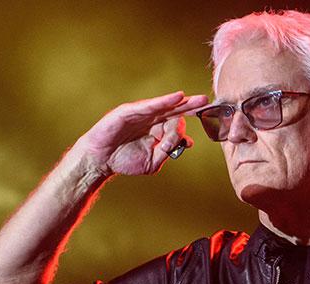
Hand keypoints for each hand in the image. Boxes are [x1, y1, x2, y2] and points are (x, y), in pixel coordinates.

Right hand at [73, 91, 208, 177]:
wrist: (102, 160)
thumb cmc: (125, 159)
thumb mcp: (153, 160)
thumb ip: (168, 150)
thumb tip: (188, 142)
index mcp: (157, 129)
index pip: (178, 121)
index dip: (191, 120)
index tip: (206, 121)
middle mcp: (151, 118)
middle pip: (175, 110)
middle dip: (192, 106)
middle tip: (207, 101)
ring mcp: (140, 113)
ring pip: (165, 107)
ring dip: (182, 103)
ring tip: (197, 100)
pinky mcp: (128, 111)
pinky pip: (148, 106)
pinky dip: (163, 101)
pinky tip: (177, 97)